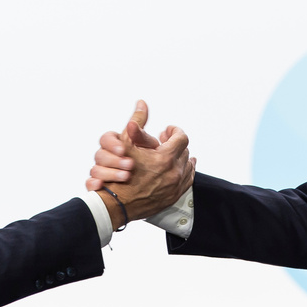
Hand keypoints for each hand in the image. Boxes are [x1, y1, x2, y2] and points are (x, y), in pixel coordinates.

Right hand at [86, 100, 194, 224]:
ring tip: (172, 154)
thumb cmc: (119, 174)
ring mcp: (175, 186)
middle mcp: (174, 172)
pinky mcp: (174, 196)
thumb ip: (136, 122)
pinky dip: (185, 172)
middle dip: (176, 144)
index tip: (167, 131)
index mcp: (165, 158)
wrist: (117, 204)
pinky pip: (188, 181)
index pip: (182, 138)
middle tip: (165, 141)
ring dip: (181, 158)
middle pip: (185, 151)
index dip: (174, 131)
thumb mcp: (125, 144)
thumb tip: (142, 102)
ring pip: (188, 166)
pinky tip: (179, 169)